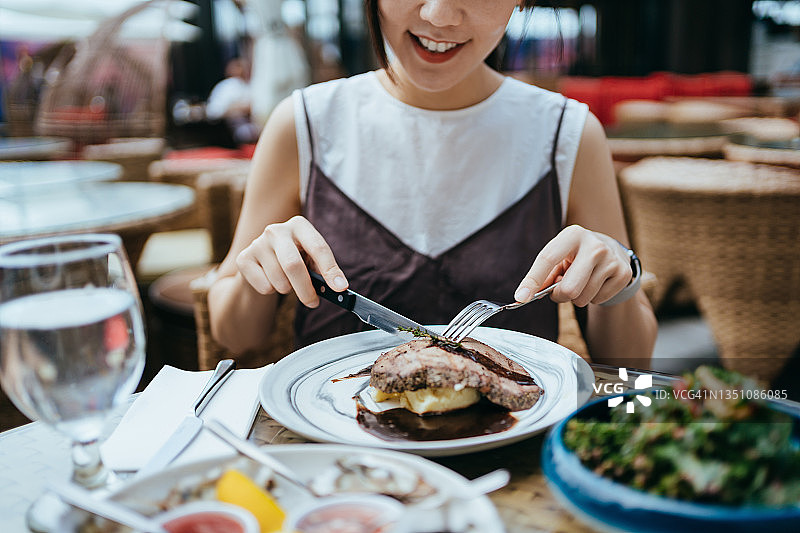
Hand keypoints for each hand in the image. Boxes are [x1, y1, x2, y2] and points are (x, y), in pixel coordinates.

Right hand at [236, 215, 347, 306]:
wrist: (260, 265)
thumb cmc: (294, 262)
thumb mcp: (310, 261)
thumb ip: (323, 271)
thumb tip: (339, 287)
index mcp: (299, 225)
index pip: (318, 247)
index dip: (330, 269)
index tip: (340, 287)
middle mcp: (277, 230)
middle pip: (293, 265)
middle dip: (306, 289)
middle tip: (313, 303)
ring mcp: (258, 243)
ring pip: (279, 280)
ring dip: (288, 290)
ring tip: (287, 282)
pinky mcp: (243, 258)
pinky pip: (265, 287)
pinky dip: (271, 291)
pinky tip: (269, 280)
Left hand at [515, 225, 631, 306]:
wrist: (610, 249)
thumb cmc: (575, 255)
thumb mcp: (559, 256)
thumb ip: (543, 274)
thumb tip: (526, 294)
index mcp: (572, 234)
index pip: (548, 259)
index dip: (532, 280)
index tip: (521, 297)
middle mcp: (595, 245)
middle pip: (569, 288)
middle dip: (559, 296)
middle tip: (560, 290)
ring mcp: (611, 259)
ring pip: (582, 298)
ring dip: (576, 297)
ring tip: (581, 281)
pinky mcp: (623, 274)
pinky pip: (597, 300)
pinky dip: (592, 297)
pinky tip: (595, 283)